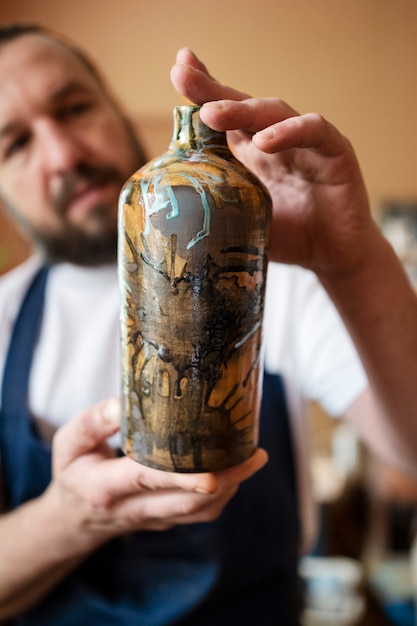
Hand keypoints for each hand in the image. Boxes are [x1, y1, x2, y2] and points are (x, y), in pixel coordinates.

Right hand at [49, 398, 267, 552]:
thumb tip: (123, 403)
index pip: (148, 481)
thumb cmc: (75, 471)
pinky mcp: (167, 521)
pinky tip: (237, 470)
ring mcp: (154, 519)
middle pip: (189, 501)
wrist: (75, 518)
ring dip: (232, 487)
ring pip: (200, 511)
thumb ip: (94, 422)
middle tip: (255, 454)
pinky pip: (200, 513)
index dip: (182, 477)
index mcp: (106, 488)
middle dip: (227, 480)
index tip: (212, 474)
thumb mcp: (70, 442)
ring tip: (253, 457)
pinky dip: (225, 494)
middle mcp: (134, 509)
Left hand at [171, 48, 374, 277]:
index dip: (204, 91)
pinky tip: (264, 141)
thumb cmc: (289, 239)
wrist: (333, 259)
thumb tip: (171, 226)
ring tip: (212, 113)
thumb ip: (218, 215)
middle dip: (212, 90)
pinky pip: (314, 132)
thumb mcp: (244, 224)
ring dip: (243, 110)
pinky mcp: (336, 153)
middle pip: (244, 105)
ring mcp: (307, 143)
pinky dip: (288, 132)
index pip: (226, 116)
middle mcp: (278, 141)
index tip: (178, 70)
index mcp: (253, 153)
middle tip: (182, 75)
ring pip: (274, 113)